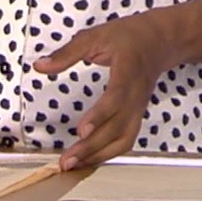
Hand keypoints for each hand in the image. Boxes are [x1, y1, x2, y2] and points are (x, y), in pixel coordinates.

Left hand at [33, 11, 178, 171]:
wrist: (161, 40)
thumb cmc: (129, 35)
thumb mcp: (96, 35)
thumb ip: (67, 53)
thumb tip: (40, 66)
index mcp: (128, 70)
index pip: (116, 97)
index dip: (99, 115)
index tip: (81, 130)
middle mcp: (136, 94)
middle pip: (118, 127)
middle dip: (92, 147)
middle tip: (66, 160)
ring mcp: (139, 107)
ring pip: (124, 139)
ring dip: (99, 155)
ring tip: (73, 165)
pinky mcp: (137, 115)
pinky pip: (126, 139)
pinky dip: (108, 153)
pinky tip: (89, 159)